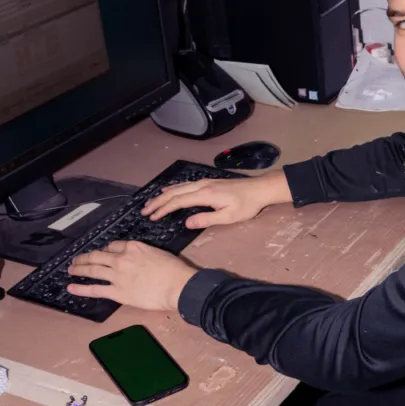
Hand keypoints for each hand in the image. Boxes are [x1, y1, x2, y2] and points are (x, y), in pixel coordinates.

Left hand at [66, 241, 195, 311]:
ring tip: (71, 269)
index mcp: (133, 247)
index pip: (114, 245)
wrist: (177, 286)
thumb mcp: (158, 253)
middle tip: (77, 259)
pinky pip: (95, 289)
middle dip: (85, 257)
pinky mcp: (117, 292)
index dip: (107, 249)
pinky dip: (81, 289)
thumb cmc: (174, 270)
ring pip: (92, 269)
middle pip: (97, 255)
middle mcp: (121, 258)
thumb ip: (145, 253)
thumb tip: (140, 260)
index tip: (105, 253)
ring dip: (79, 268)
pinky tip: (70, 287)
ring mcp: (117, 275)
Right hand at [140, 172, 289, 228]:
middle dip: (157, 202)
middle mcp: (201, 186)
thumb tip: (187, 223)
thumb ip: (206, 219)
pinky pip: (185, 184)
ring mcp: (204, 182)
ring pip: (178, 187)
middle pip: (174, 193)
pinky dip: (173, 188)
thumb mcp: (228, 217)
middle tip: (144, 211)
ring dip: (163, 195)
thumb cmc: (247, 205)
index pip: (178, 202)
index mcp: (204, 195)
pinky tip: (168, 190)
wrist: (259, 190)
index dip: (163, 209)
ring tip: (151, 203)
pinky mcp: (208, 183)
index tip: (152, 217)